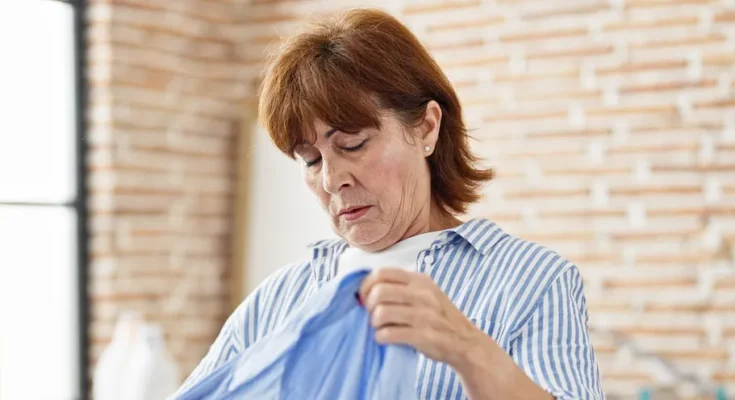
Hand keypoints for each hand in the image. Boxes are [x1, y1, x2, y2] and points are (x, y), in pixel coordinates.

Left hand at [357, 268, 483, 367]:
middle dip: (368, 305)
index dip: (366, 285)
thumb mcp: (426, 292)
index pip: (382, 273)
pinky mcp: (423, 335)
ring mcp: (424, 314)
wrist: (465, 342)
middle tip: (371, 315)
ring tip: (379, 327)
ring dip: (373, 323)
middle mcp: (422, 294)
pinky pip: (389, 333)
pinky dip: (381, 337)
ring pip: (381, 313)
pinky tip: (385, 338)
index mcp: (420, 280)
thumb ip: (403, 287)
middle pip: (378, 292)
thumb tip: (368, 288)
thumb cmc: (439, 317)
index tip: (364, 297)